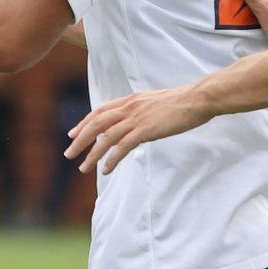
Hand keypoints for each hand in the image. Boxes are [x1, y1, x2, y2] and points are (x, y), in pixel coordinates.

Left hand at [63, 86, 212, 174]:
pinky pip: (123, 147)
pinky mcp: (146, 130)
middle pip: (96, 124)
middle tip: (69, 154)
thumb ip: (141, 109)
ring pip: (106, 138)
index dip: (84, 123)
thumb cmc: (182, 101)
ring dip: (92, 155)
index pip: (99, 111)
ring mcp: (136, 118)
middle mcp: (129, 107)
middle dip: (80, 140)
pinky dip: (112, 159)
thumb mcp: (155, 101)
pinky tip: (106, 170)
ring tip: (83, 169)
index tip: (73, 134)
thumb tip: (136, 120)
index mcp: (130, 100)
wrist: (199, 98)